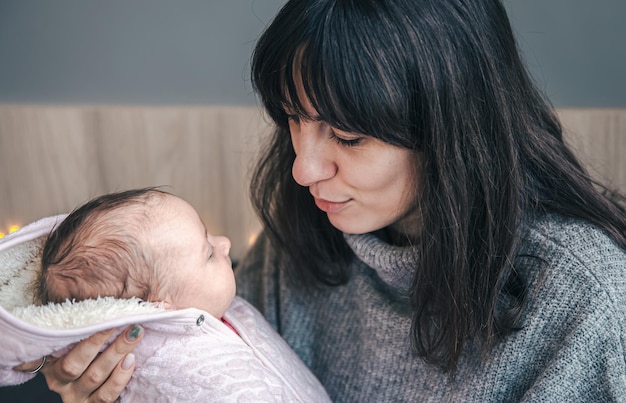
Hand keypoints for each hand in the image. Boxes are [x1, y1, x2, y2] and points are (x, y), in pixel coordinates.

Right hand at [15, 325, 143, 401]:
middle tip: (118, 321)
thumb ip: (76, 329)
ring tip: (133, 335)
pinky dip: (120, 377)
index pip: (52, 350)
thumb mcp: (71, 342)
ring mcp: (76, 396)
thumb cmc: (83, 353)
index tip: (88, 319)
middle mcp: (59, 381)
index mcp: (50, 362)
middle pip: (74, 364)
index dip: (65, 337)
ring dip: (115, 354)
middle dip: (97, 341)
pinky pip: (106, 395)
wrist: (89, 387)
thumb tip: (82, 302)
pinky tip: (131, 360)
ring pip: (94, 377)